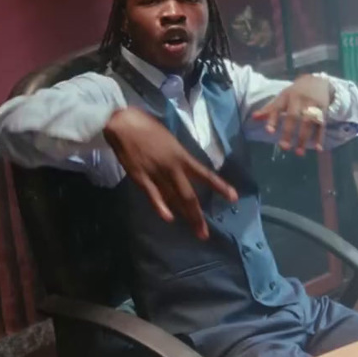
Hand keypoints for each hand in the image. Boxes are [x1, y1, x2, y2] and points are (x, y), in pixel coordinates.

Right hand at [104, 107, 238, 238]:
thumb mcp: (170, 140)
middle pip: (188, 195)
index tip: (234, 197)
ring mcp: (155, 173)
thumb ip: (177, 157)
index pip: (205, 174)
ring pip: (173, 198)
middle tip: (205, 233)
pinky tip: (168, 218)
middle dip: (197, 216)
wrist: (124, 123)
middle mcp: (172, 167)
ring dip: (184, 216)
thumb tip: (184, 171)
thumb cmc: (147, 127)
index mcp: (181, 156)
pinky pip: (152, 194)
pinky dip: (160, 206)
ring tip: (195, 231)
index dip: (219, 186)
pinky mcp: (140, 177)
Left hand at [251, 75, 332, 155]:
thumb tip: (254, 118)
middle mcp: (299, 100)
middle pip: (293, 116)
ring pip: (308, 122)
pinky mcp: (323, 111)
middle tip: (284, 147)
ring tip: (298, 153)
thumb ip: (269, 109)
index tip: (269, 132)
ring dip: (304, 138)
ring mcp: (312, 105)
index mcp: (286, 96)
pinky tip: (318, 149)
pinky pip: (321, 125)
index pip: (278, 107)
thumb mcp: (282, 97)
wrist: (318, 81)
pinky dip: (320, 137)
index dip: (273, 119)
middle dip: (288, 132)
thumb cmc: (296, 92)